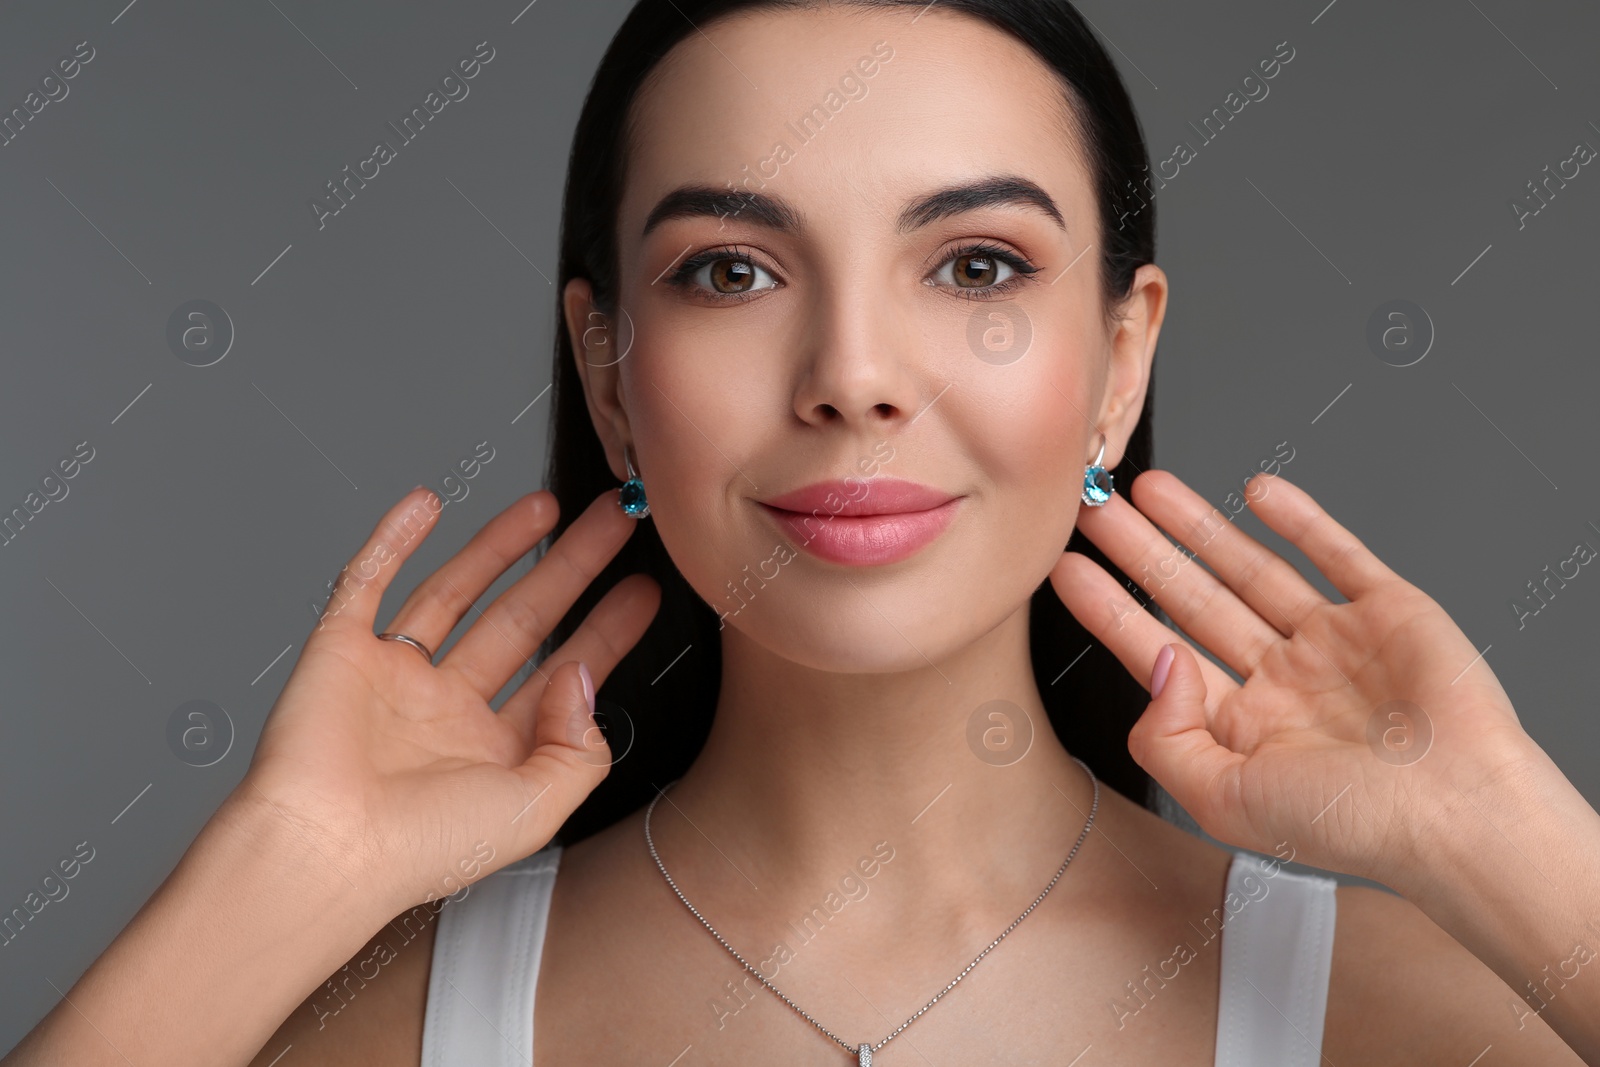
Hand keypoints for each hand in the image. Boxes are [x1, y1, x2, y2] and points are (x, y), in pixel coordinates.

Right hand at [232, 485, 658, 920]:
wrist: (324, 852)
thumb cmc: (420, 849)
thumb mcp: (538, 809)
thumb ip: (580, 747)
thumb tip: (581, 676)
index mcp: (493, 752)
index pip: (563, 673)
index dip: (606, 630)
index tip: (643, 588)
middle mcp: (446, 711)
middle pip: (522, 620)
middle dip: (570, 568)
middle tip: (614, 523)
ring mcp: (393, 677)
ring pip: (456, 592)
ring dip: (500, 545)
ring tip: (547, 504)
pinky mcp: (340, 651)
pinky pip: (368, 580)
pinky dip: (393, 539)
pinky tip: (427, 504)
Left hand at [1049, 468, 1538, 887]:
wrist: (1460, 815)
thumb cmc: (1351, 826)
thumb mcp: (1223, 800)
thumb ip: (1165, 737)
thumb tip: (1158, 660)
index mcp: (1242, 727)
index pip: (1157, 652)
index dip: (1110, 610)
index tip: (1067, 568)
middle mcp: (1283, 681)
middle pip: (1193, 600)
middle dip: (1142, 554)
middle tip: (1094, 510)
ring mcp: (1334, 643)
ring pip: (1252, 568)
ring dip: (1200, 527)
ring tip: (1149, 488)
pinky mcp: (1388, 612)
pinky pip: (1336, 554)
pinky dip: (1299, 519)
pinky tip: (1254, 491)